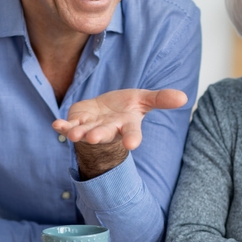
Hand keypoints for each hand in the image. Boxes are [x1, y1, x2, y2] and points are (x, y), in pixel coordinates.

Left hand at [53, 88, 187, 149]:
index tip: (133, 144)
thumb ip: (162, 99)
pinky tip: (56, 125)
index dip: (132, 137)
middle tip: (94, 138)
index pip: (131, 132)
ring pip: (85, 133)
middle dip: (99, 135)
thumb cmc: (125, 108)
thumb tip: (184, 97)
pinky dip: (62, 127)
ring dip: (79, 134)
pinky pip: (68, 127)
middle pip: (104, 133)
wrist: (104, 112)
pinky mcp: (77, 123)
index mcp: (126, 124)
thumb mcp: (144, 100)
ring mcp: (91, 128)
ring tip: (75, 135)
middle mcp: (108, 129)